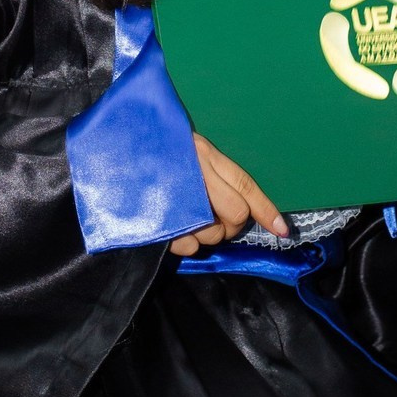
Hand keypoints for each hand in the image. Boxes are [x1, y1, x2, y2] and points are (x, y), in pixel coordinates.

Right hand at [169, 134, 287, 255]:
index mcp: (205, 155)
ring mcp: (178, 199)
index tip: (281, 229)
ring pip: (215, 234)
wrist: (115, 154)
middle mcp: (197, 174)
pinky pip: (190, 246)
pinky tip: (177, 228)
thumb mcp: (191, 150)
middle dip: (232, 224)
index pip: (245, 184)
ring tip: (192, 220)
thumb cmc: (162, 153)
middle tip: (216, 217)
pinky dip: (188, 243)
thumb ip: (216, 172)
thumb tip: (245, 208)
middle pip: (236, 213)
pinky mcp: (161, 221)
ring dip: (208, 234)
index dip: (265, 209)